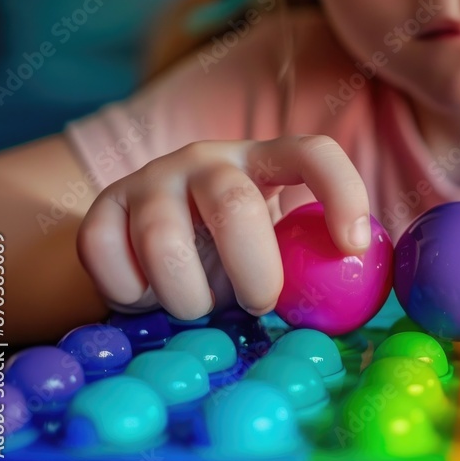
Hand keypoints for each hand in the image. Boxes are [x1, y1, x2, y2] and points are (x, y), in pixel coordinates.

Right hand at [77, 135, 370, 319]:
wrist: (147, 242)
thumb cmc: (231, 251)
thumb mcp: (276, 246)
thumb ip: (309, 260)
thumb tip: (356, 297)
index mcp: (264, 159)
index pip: (313, 153)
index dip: (342, 192)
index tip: (353, 246)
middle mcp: (207, 159)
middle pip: (233, 203)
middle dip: (253, 270)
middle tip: (261, 306)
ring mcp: (151, 179)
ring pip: (164, 240)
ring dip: (187, 295)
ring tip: (197, 306)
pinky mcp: (103, 207)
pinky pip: (107, 255)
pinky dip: (130, 293)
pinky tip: (146, 295)